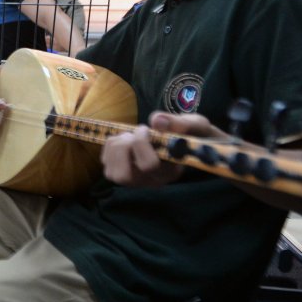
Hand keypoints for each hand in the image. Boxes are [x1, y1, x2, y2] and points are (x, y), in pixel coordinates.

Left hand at [101, 111, 221, 187]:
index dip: (141, 144)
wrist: (184, 141)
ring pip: (113, 173)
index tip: (146, 128)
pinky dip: (109, 146)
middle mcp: (152, 180)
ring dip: (116, 147)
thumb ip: (180, 124)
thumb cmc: (190, 135)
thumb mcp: (195, 125)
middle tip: (134, 132)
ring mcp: (136, 180)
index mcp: (170, 171)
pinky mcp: (123, 174)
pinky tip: (123, 139)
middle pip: (124, 176)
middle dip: (123, 148)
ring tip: (129, 135)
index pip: (149, 166)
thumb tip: (156, 121)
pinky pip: (106, 163)